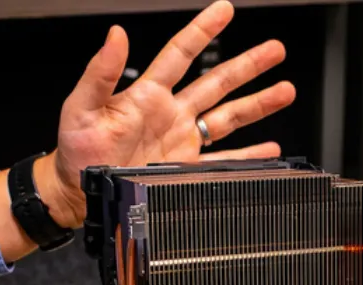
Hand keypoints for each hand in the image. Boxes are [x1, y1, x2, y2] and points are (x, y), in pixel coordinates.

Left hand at [40, 0, 295, 228]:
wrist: (83, 189)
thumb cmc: (78, 149)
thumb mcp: (82, 107)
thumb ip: (101, 73)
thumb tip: (116, 35)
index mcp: (148, 95)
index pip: (181, 54)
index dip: (203, 31)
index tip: (225, 10)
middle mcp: (172, 114)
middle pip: (218, 83)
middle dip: (248, 66)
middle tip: (275, 50)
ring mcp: (184, 141)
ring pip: (229, 118)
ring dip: (258, 105)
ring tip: (285, 91)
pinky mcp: (188, 168)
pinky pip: (225, 161)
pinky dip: (249, 157)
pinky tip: (269, 150)